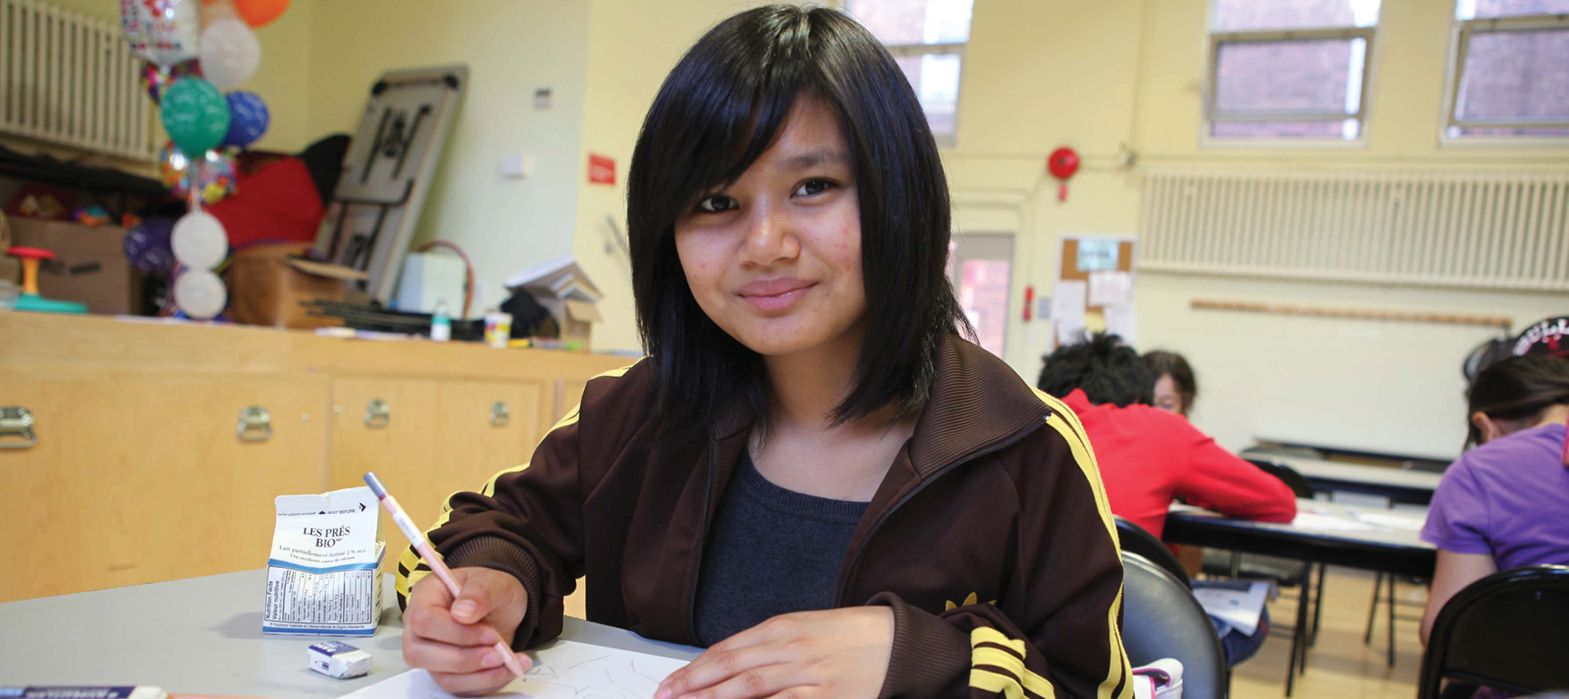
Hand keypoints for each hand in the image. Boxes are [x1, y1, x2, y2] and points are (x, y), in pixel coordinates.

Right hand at [403, 567, 532, 695]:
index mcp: (425, 596)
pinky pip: (460, 687)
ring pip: (442, 676)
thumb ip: (479, 592)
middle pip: (420, 654)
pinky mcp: (446, 672)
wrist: (505, 607)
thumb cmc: (492, 591)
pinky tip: (508, 668)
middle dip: (464, 659)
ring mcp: (430, 654)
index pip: (423, 621)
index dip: (455, 632)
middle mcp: (419, 628)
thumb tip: (463, 612)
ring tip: (507, 660)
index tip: (489, 634)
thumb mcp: (494, 581)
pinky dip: (487, 681)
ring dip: (479, 674)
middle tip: (498, 653)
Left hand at [655, 606, 893, 698]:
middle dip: (692, 687)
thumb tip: (726, 666)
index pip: (726, 650)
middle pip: (729, 670)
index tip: (669, 684)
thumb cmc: (850, 635)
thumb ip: (767, 646)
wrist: (898, 641)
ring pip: (748, 691)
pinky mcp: (827, 697)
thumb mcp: (805, 627)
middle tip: (664, 698)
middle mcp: (790, 648)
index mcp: (782, 626)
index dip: (693, 669)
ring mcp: (808, 674)